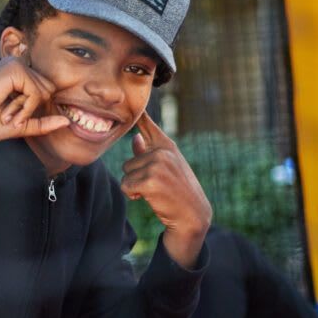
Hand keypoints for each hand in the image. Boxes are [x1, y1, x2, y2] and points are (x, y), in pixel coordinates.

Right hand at [0, 57, 68, 145]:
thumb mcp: (20, 124)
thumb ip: (42, 123)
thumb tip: (67, 122)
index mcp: (19, 73)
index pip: (46, 90)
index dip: (32, 108)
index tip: (11, 116)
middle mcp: (19, 65)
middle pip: (49, 90)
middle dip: (31, 108)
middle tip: (8, 114)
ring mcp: (17, 65)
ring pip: (44, 92)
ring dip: (26, 110)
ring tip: (6, 112)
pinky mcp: (15, 70)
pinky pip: (36, 93)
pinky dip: (25, 108)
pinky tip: (8, 110)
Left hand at [121, 112, 211, 267]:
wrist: (192, 215)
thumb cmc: (177, 191)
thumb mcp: (166, 168)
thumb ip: (148, 153)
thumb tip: (134, 138)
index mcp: (167, 145)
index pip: (147, 125)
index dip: (137, 113)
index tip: (132, 101)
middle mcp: (163, 151)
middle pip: (128, 162)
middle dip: (136, 177)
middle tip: (157, 186)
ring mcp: (158, 164)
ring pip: (126, 175)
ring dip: (135, 187)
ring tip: (155, 192)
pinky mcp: (151, 180)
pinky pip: (126, 186)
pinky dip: (132, 195)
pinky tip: (150, 198)